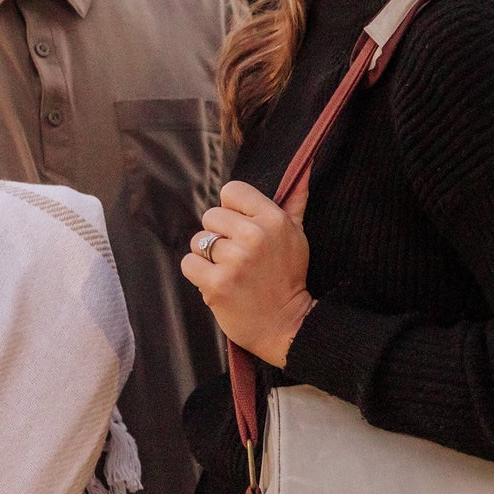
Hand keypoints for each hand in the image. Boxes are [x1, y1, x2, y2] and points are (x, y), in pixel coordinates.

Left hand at [180, 180, 315, 367]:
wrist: (286, 326)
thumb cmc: (288, 279)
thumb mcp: (298, 236)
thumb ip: (295, 201)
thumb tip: (305, 167)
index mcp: (274, 220)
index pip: (231, 191)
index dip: (232, 210)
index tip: (242, 230)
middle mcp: (255, 236)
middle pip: (211, 216)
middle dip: (219, 236)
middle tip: (238, 258)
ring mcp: (235, 260)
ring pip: (198, 241)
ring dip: (208, 257)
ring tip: (229, 272)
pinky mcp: (217, 283)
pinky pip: (188, 264)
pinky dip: (198, 275)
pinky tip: (218, 284)